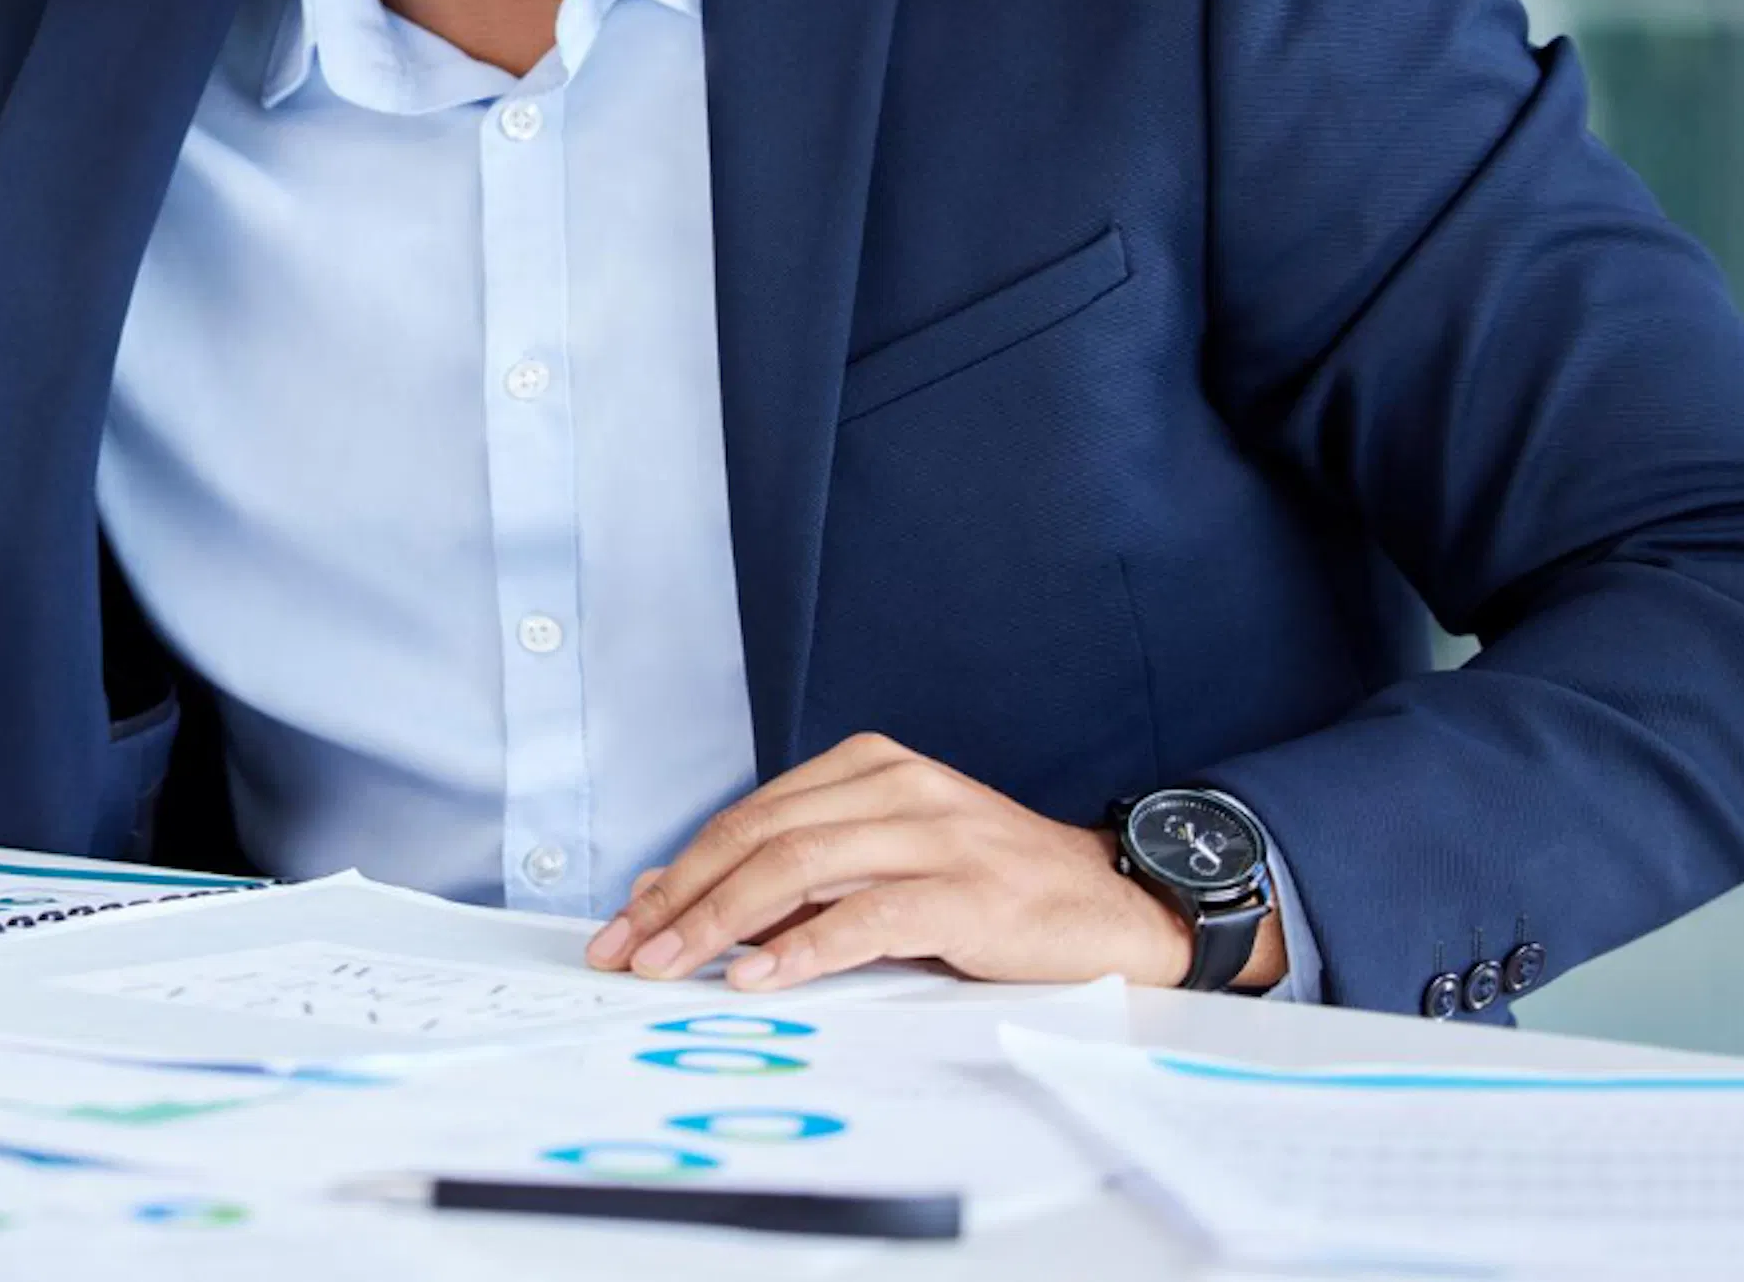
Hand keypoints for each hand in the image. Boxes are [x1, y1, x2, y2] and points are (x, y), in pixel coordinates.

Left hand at [581, 732, 1282, 992]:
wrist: (1116, 903)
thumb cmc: (995, 888)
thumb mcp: (891, 863)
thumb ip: (805, 875)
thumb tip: (692, 908)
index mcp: (868, 766)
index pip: (747, 817)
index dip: (679, 871)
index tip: (626, 920)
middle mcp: (895, 785)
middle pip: (757, 837)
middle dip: (680, 898)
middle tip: (626, 950)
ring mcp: (932, 832)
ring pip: (795, 867)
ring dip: (718, 922)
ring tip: (668, 966)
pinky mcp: (966, 890)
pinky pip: (865, 916)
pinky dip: (800, 949)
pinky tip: (757, 976)